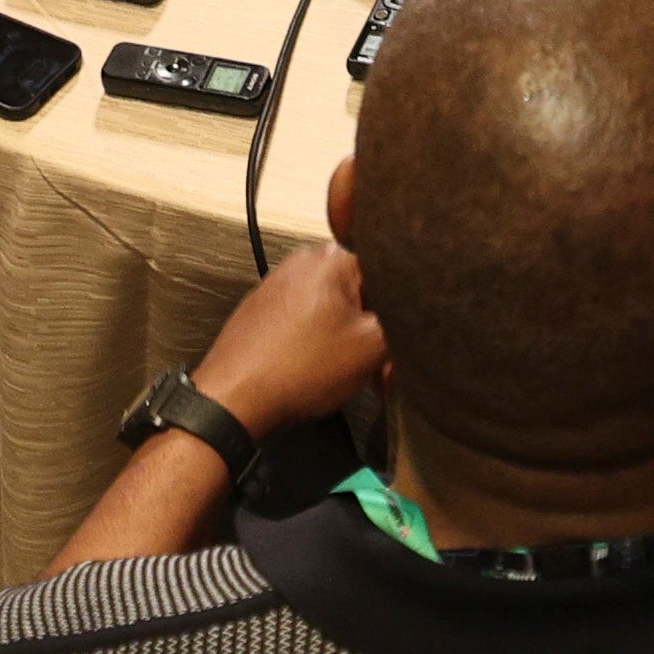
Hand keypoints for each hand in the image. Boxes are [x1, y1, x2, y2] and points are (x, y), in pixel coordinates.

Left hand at [192, 237, 392, 437]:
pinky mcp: (264, 309)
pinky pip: (309, 321)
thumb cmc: (300, 369)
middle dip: (376, 330)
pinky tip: (322, 371)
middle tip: (382, 369)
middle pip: (362, 291)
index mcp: (333, 256)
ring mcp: (279, 283)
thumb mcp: (372, 347)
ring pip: (336, 310)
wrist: (234, 397)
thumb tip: (419, 310)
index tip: (401, 346)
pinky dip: (322, 344)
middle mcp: (304, 260)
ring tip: (352, 374)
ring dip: (351, 341)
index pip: (392, 273)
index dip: (402, 314)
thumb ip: (405, 320)